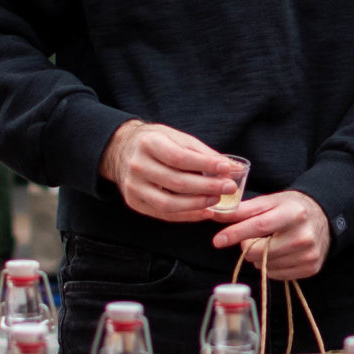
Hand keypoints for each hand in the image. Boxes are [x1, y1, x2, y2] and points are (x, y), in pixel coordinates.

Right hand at [101, 120, 242, 222]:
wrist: (121, 150)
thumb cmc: (156, 142)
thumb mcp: (177, 138)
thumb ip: (203, 153)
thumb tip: (232, 168)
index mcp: (148, 143)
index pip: (179, 157)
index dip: (204, 165)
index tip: (226, 168)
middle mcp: (137, 165)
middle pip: (175, 182)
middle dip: (206, 187)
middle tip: (229, 188)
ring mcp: (133, 187)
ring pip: (168, 203)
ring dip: (197, 204)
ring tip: (217, 201)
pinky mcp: (134, 203)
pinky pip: (163, 214)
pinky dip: (186, 215)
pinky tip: (204, 212)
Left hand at [210, 189, 331, 278]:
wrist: (323, 217)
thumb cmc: (292, 207)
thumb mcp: (270, 201)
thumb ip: (243, 209)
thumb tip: (215, 214)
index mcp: (294, 213)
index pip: (259, 226)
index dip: (236, 234)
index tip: (218, 240)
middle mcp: (304, 236)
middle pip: (261, 251)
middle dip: (248, 247)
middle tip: (251, 239)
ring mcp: (309, 254)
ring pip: (267, 266)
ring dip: (259, 258)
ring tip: (269, 244)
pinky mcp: (311, 268)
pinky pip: (277, 275)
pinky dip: (271, 267)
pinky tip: (278, 254)